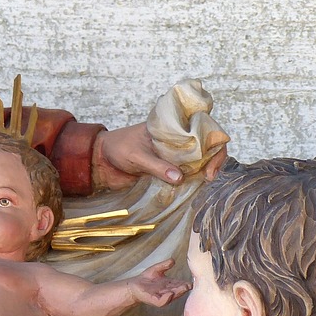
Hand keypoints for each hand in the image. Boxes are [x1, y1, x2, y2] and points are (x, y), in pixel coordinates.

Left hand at [93, 123, 228, 190]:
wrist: (101, 159)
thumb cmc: (117, 148)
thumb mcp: (135, 155)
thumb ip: (156, 166)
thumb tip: (179, 178)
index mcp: (171, 127)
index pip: (202, 128)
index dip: (214, 142)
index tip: (210, 161)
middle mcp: (176, 139)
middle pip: (206, 145)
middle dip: (214, 158)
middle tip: (209, 176)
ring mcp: (173, 154)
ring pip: (199, 160)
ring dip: (204, 170)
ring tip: (204, 182)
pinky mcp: (168, 168)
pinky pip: (187, 173)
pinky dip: (193, 179)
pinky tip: (195, 188)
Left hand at [128, 259, 190, 307]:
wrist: (133, 286)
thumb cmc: (146, 279)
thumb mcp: (156, 269)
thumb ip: (164, 265)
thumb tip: (173, 260)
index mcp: (169, 285)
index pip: (179, 284)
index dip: (185, 283)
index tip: (191, 281)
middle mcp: (167, 292)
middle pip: (177, 291)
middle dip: (184, 288)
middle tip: (190, 285)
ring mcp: (161, 297)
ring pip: (172, 296)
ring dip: (178, 292)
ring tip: (184, 288)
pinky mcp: (153, 300)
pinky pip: (161, 301)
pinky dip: (167, 298)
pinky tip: (170, 293)